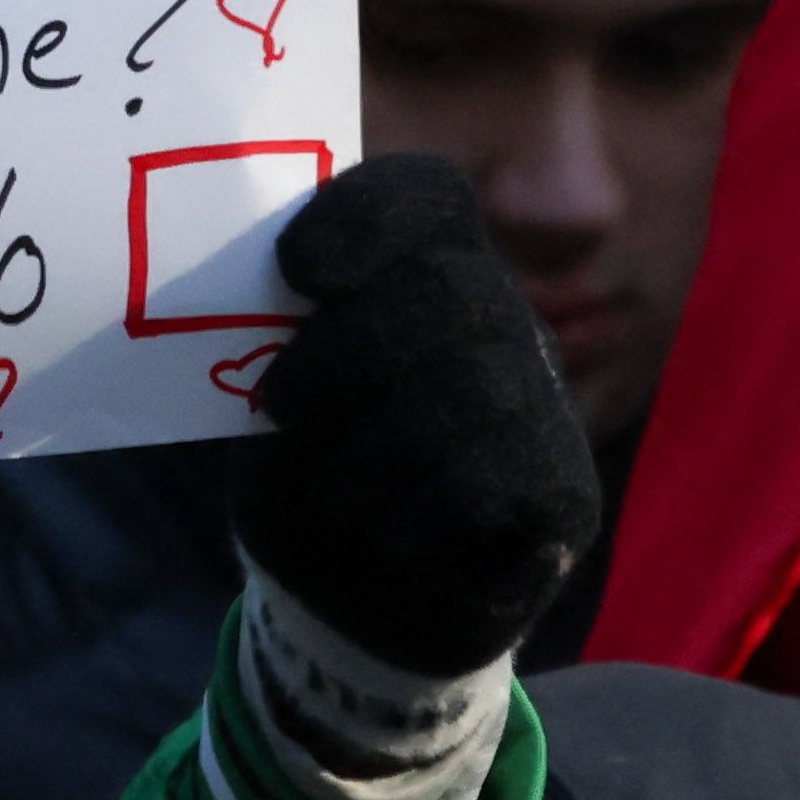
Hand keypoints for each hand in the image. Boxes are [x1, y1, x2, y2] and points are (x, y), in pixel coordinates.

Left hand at [226, 152, 599, 677]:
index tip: (297, 268)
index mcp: (431, 271)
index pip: (425, 200)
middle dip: (351, 351)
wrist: (347, 599)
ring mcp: (542, 408)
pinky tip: (396, 534)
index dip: (365, 221)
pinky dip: (422, 517)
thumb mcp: (273, 388)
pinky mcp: (562, 498)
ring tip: (339, 488)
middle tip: (289, 406)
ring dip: (375, 450)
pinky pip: (499, 487)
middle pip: (446, 290)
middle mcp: (502, 324)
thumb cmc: (308, 470)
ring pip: (475, 390)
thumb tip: (237, 285)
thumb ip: (271, 328)